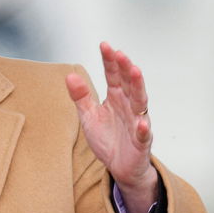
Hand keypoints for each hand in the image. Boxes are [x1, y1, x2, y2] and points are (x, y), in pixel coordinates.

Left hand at [66, 41, 157, 212]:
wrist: (120, 167)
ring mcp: (137, 123)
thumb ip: (81, 97)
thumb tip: (70, 76)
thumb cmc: (108, 140)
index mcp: (116, 98)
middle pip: (128, 84)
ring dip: (138, 87)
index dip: (109, 61)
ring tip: (135, 72)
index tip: (105, 45)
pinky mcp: (141, 142)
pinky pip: (143, 134)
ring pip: (140, 102)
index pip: (113, 76)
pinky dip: (143, 129)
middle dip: (125, 68)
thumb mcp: (89, 117)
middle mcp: (128, 106)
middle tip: (119, 54)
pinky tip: (142, 122)